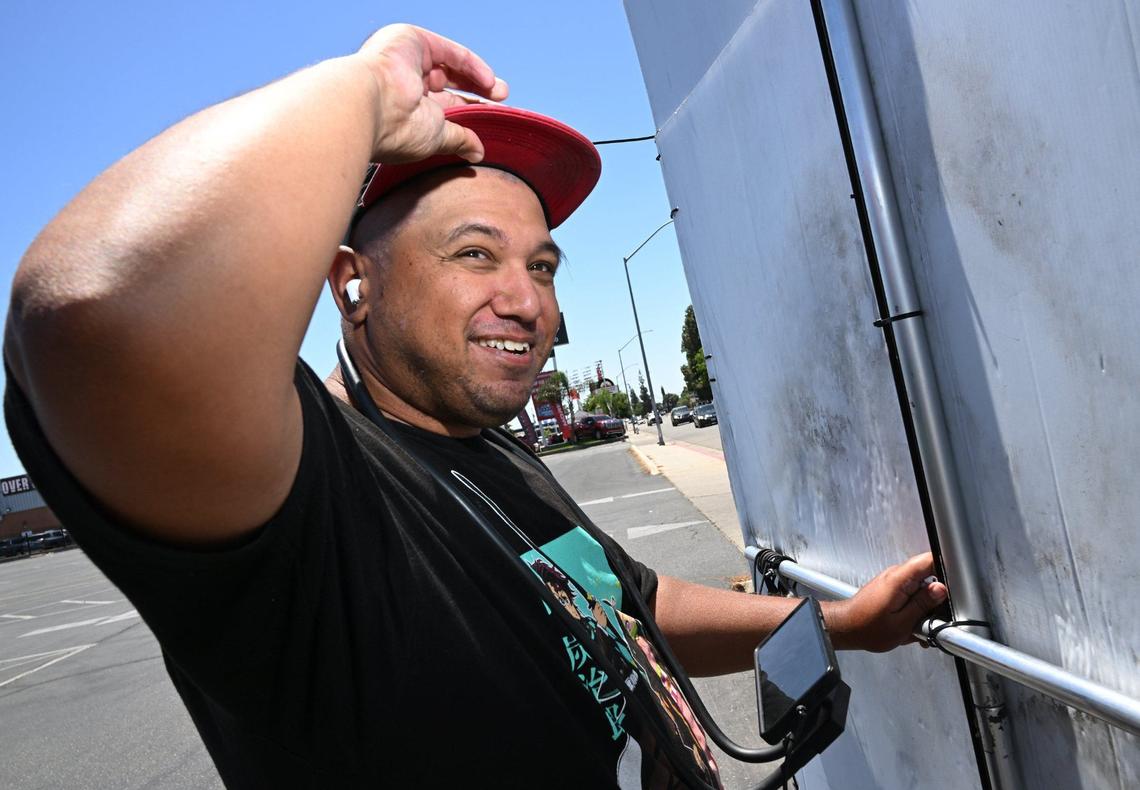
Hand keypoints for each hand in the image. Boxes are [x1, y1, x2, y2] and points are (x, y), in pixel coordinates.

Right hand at [355, 24, 509, 164]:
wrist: (369, 106)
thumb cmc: (396, 130)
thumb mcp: (436, 137)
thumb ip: (458, 139)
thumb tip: (477, 152)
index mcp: (403, 109)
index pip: (441, 106)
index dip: (467, 111)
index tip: (490, 119)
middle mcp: (402, 82)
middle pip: (447, 83)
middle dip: (475, 92)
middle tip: (500, 100)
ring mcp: (404, 59)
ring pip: (449, 64)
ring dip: (477, 78)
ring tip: (500, 92)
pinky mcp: (409, 40)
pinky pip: (448, 51)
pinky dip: (470, 64)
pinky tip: (488, 80)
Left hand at [827, 552, 948, 651]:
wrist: (846, 628)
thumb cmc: (866, 628)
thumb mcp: (902, 623)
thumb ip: (923, 604)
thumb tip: (941, 590)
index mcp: (899, 579)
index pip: (930, 559)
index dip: (947, 570)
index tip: (954, 588)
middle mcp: (896, 575)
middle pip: (929, 576)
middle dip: (936, 598)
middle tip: (933, 617)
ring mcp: (893, 581)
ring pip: (922, 588)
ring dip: (925, 607)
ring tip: (918, 626)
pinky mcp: (891, 589)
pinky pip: (911, 594)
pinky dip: (915, 609)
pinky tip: (911, 625)